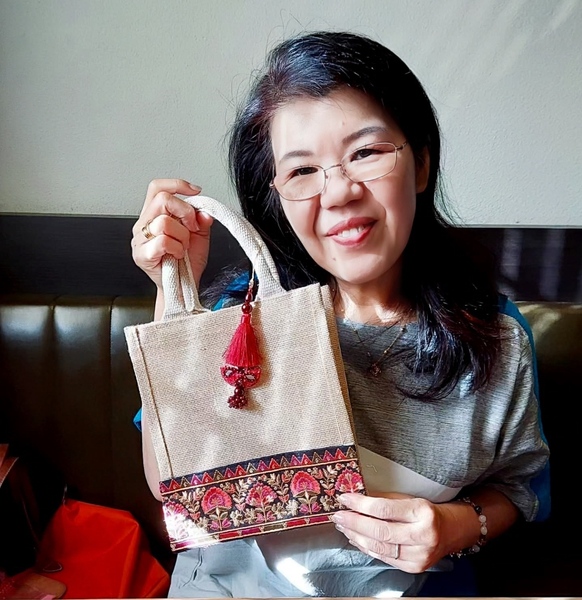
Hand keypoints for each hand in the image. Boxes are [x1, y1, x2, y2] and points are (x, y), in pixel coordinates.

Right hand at [131, 179, 212, 289]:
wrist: (184, 286)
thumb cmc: (187, 262)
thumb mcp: (199, 235)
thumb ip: (201, 219)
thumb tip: (204, 211)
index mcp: (155, 214)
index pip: (158, 187)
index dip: (176, 184)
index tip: (195, 191)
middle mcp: (144, 223)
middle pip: (162, 199)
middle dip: (185, 212)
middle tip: (192, 228)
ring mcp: (140, 239)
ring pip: (164, 222)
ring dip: (182, 236)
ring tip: (183, 247)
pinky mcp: (141, 255)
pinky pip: (163, 241)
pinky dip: (176, 248)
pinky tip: (177, 255)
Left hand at [331, 492, 450, 572]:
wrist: (451, 531)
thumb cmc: (427, 511)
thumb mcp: (409, 498)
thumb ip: (384, 499)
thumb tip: (356, 498)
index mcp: (422, 513)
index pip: (385, 509)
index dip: (361, 504)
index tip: (345, 499)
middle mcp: (422, 536)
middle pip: (380, 530)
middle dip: (354, 522)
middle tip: (338, 515)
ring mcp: (419, 555)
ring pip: (379, 547)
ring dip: (356, 536)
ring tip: (343, 526)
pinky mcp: (413, 567)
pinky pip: (383, 557)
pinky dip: (366, 547)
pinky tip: (355, 538)